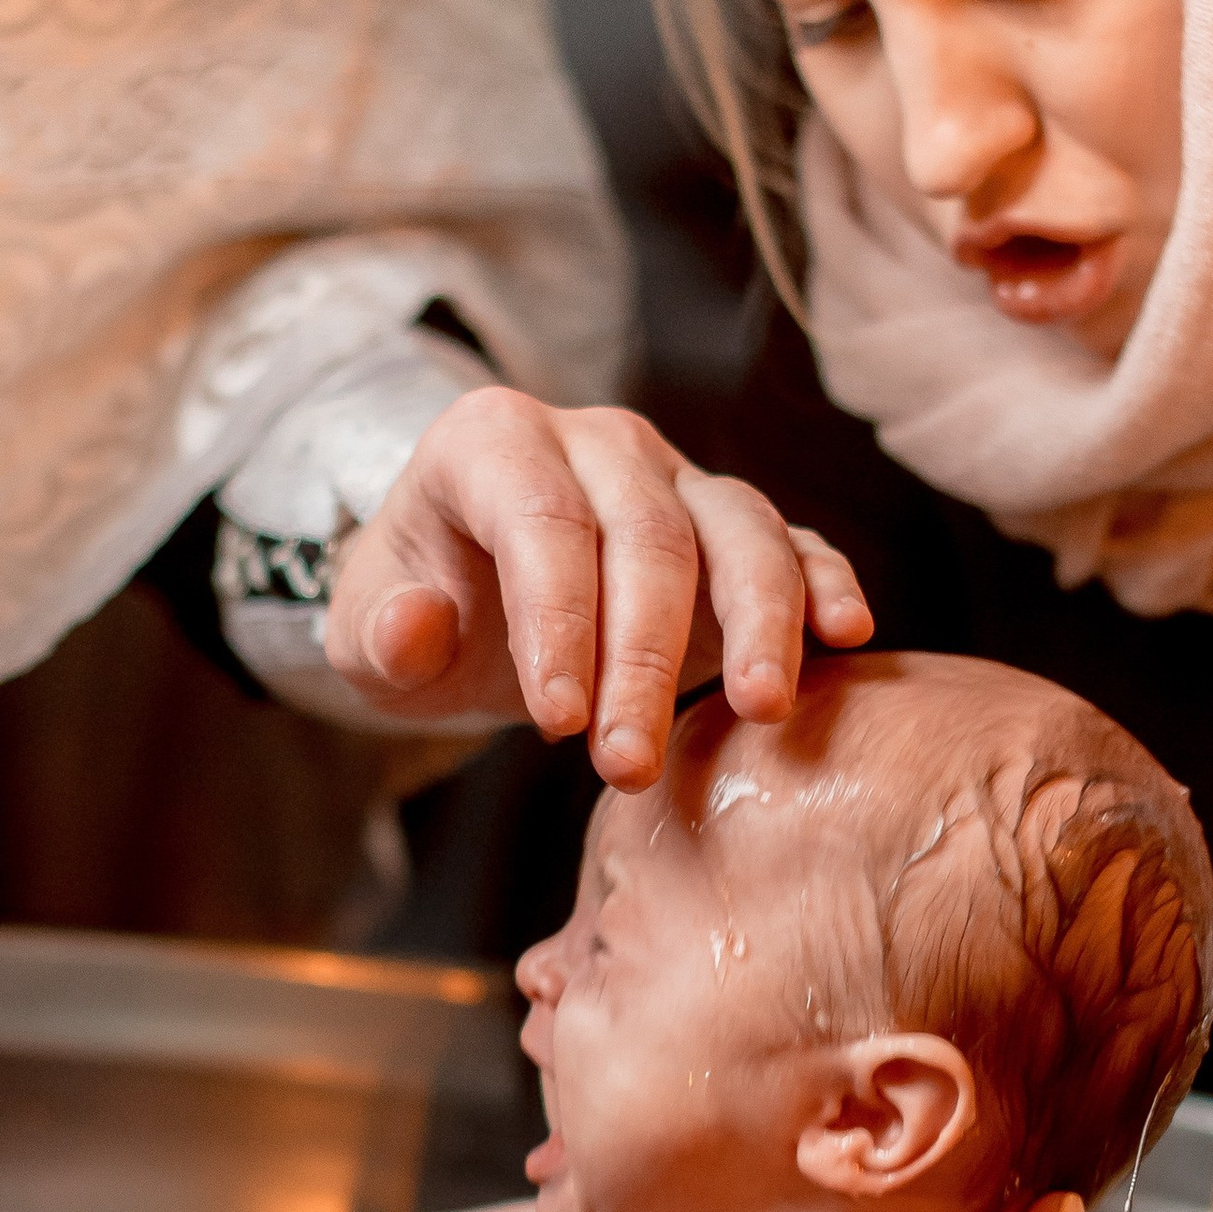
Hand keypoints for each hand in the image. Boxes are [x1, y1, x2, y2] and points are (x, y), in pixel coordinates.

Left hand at [322, 387, 871, 790]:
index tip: (557, 725)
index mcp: (491, 443)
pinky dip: (822, 581)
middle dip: (645, 658)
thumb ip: (383, 633)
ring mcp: (673, 480)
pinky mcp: (727, 529)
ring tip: (764, 709)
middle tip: (628, 768)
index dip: (558, 621)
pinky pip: (789, 542)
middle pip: (645, 537)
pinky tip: (847, 635)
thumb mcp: (365, 632)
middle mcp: (596, 444)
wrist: (467, 592)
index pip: (540, 521)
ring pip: (737, 528)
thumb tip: (414, 626)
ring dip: (759, 622)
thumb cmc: (418, 610)